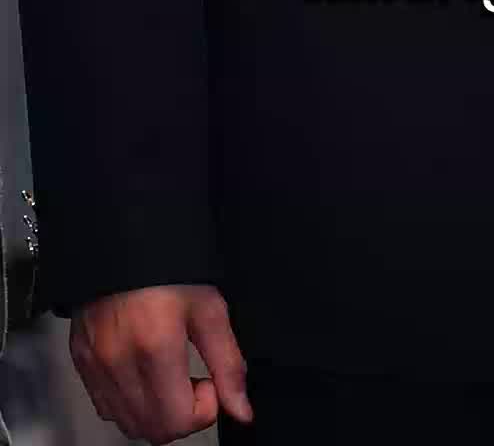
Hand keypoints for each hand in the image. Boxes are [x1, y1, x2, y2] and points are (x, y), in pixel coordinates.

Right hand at [69, 283, 253, 440]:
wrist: (122, 238)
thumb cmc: (170, 268)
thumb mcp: (209, 307)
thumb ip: (228, 364)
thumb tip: (242, 411)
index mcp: (155, 347)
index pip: (177, 422)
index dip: (202, 410)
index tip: (208, 380)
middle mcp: (119, 363)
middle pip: (153, 430)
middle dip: (180, 414)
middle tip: (190, 378)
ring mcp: (95, 365)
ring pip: (128, 424)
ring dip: (154, 412)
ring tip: (167, 374)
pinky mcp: (80, 361)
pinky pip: (105, 407)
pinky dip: (128, 404)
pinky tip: (142, 373)